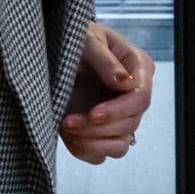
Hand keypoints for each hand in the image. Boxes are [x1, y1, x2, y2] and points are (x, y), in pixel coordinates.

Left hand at [61, 24, 153, 164]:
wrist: (54, 50)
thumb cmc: (75, 38)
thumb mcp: (88, 40)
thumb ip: (105, 60)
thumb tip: (124, 83)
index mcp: (138, 68)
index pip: (141, 98)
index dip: (118, 110)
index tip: (93, 114)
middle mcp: (133, 95)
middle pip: (130, 124)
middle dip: (98, 128)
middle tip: (68, 122)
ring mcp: (118, 116)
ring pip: (119, 146)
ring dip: (92, 143)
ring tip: (66, 128)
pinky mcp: (102, 132)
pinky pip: (101, 155)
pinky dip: (84, 150)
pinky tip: (68, 136)